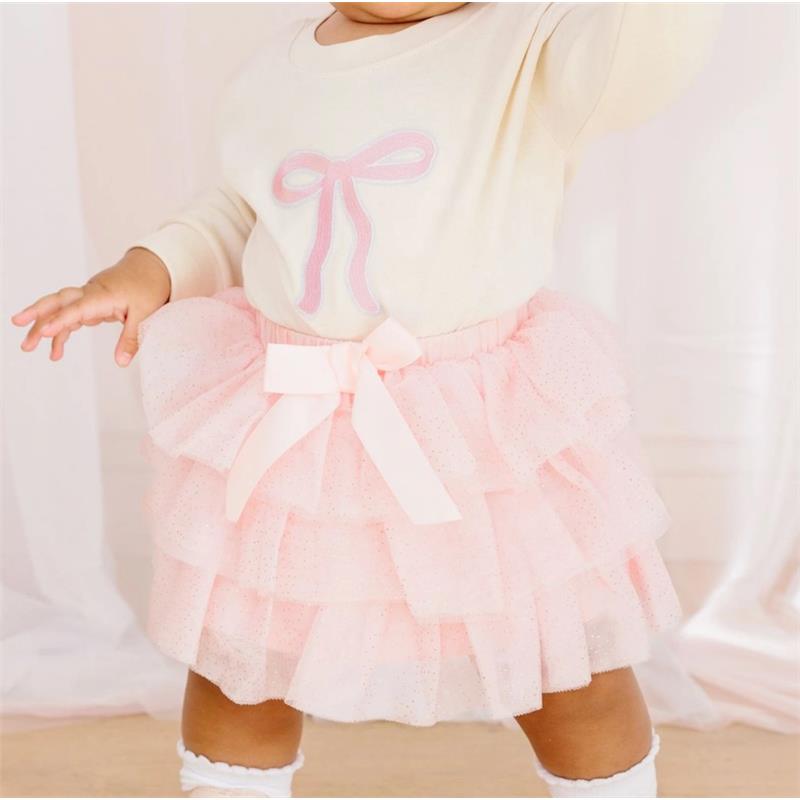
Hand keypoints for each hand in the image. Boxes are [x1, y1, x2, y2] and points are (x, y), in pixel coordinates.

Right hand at [10, 247, 171, 365]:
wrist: (151, 267)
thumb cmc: (148, 287)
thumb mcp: (146, 314)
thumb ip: (131, 339)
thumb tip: (121, 362)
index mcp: (103, 295)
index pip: (77, 308)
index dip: (61, 319)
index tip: (45, 331)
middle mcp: (90, 293)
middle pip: (58, 300)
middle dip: (37, 313)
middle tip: (17, 325)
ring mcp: (88, 297)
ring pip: (59, 308)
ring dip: (43, 325)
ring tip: (29, 346)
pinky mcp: (89, 303)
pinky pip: (70, 316)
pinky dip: (61, 331)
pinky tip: (56, 350)